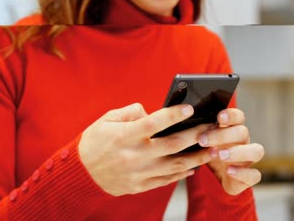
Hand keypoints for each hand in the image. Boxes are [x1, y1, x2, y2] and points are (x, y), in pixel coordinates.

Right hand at [78, 103, 213, 195]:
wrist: (81, 173)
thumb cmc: (95, 142)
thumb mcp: (107, 120)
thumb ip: (131, 112)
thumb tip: (151, 113)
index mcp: (124, 135)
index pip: (154, 123)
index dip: (173, 114)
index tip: (189, 108)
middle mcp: (134, 155)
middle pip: (172, 144)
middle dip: (195, 135)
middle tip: (211, 128)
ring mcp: (139, 172)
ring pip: (174, 165)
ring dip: (197, 157)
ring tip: (213, 149)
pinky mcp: (140, 185)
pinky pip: (166, 180)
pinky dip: (182, 173)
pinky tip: (194, 166)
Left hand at [198, 108, 264, 194]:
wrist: (214, 178)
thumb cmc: (208, 153)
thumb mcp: (202, 141)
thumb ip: (199, 130)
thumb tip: (183, 117)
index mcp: (233, 129)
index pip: (238, 117)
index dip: (231, 115)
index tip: (219, 116)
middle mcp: (244, 142)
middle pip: (243, 132)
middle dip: (223, 135)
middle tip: (204, 140)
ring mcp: (249, 159)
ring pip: (256, 151)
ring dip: (238, 152)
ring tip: (220, 155)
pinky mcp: (250, 177)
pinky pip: (255, 174)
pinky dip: (243, 172)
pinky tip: (229, 170)